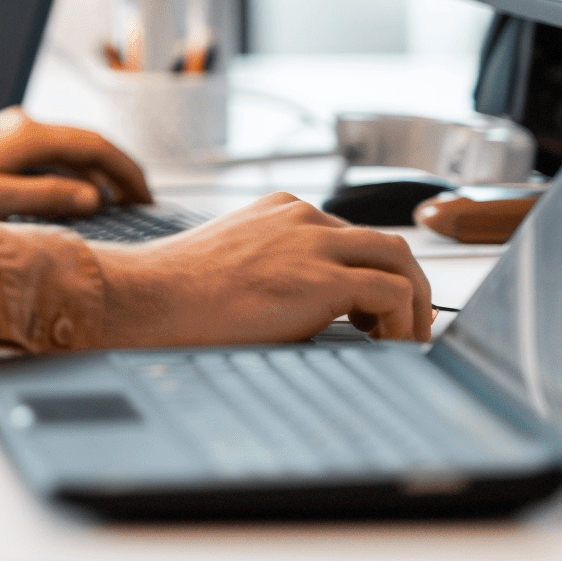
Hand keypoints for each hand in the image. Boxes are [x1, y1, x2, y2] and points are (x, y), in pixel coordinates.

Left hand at [0, 108, 151, 217]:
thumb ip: (47, 196)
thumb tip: (94, 197)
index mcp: (26, 135)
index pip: (96, 145)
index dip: (127, 171)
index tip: (148, 196)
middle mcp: (22, 125)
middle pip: (87, 145)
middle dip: (118, 173)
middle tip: (141, 204)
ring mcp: (11, 131)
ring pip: (69, 150)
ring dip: (95, 175)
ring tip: (116, 206)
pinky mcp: (0, 142)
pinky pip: (49, 155)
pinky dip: (71, 174)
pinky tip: (75, 197)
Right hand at [94, 193, 434, 344]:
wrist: (146, 299)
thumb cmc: (170, 297)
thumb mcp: (228, 268)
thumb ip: (267, 272)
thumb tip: (286, 313)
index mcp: (278, 213)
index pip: (348, 236)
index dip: (371, 274)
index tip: (372, 311)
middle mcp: (301, 218)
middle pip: (385, 242)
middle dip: (407, 284)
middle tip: (407, 325)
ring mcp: (314, 243)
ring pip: (400, 260)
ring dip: (414, 302)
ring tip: (407, 339)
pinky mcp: (322, 277)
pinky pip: (394, 292)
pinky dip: (403, 321)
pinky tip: (389, 347)